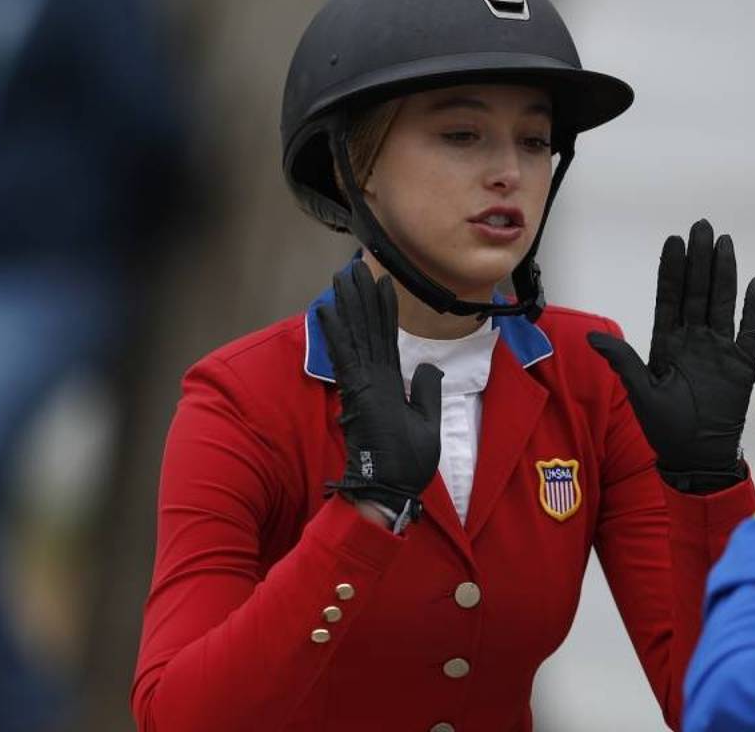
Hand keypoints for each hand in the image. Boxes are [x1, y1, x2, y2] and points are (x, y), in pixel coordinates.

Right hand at [316, 261, 443, 522]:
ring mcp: (361, 383)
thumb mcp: (428, 420)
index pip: (385, 338)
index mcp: (388, 382)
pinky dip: (336, 331)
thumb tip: (428, 365)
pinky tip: (326, 309)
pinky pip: (344, 355)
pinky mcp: (354, 392)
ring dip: (348, 304)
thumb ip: (426, 390)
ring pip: (355, 334)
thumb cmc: (408, 462)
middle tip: (352, 266)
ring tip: (342, 275)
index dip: (383, 309)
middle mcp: (371, 377)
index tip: (380, 283)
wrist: (393, 487)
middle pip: (366, 328)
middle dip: (360, 296)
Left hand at [588, 219, 754, 493]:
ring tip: (725, 244)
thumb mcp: (641, 392)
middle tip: (702, 227)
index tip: (674, 241)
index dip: (672, 270)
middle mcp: (694, 340)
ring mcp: (720, 350)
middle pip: (697, 292)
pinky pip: (750, 332)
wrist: (696, 458)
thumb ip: (623, 362)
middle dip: (699, 260)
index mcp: (668, 343)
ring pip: (722, 303)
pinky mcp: (742, 366)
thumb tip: (594, 339)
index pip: (670, 298)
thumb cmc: (665, 429)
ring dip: (724, 274)